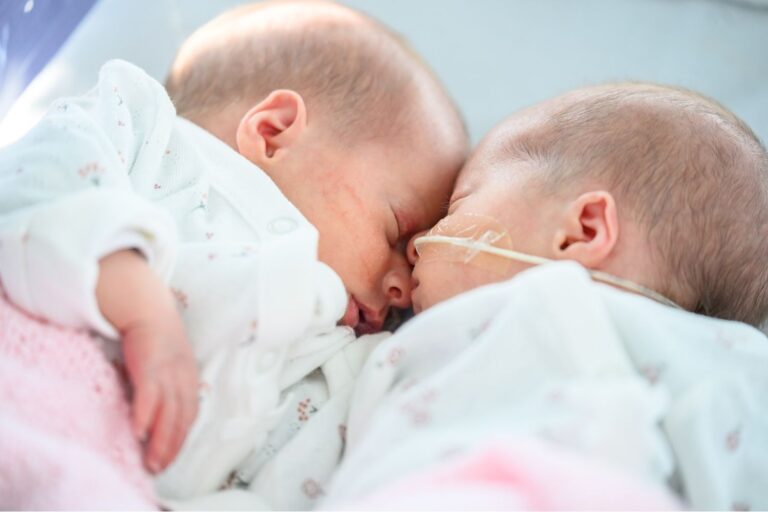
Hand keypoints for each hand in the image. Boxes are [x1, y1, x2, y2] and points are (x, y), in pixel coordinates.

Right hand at [97, 250, 199, 472]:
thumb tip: (162, 411)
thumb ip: (171, 386)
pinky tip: (139, 432)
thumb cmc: (158, 339)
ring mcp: (168, 373)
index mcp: (190, 378)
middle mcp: (183, 378)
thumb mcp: (172, 363)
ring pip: (167, 412)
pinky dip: (145, 415)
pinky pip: (148, 396)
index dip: (181, 439)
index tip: (171, 458)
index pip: (190, 415)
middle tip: (159, 467)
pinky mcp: (149, 366)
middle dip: (171, 446)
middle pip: (181, 418)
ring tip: (151, 459)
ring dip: (160, 439)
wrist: (148, 309)